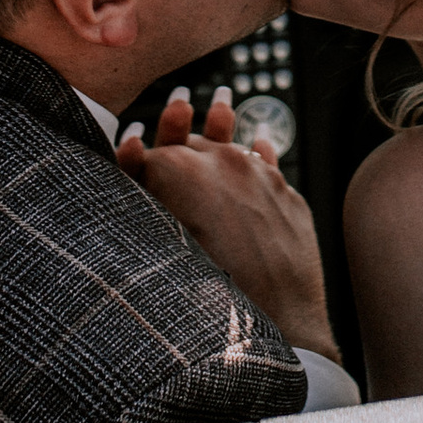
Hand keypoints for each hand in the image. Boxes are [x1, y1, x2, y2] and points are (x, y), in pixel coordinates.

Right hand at [116, 84, 339, 362]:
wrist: (276, 322)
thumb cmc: (206, 290)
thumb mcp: (160, 237)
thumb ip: (142, 185)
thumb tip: (133, 141)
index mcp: (179, 170)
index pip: (154, 151)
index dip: (142, 150)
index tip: (137, 134)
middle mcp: (221, 162)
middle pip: (196, 140)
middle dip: (183, 125)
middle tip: (180, 100)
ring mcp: (261, 176)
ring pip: (236, 141)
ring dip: (223, 123)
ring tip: (220, 99)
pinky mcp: (289, 196)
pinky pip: (273, 164)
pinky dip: (262, 153)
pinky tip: (259, 141)